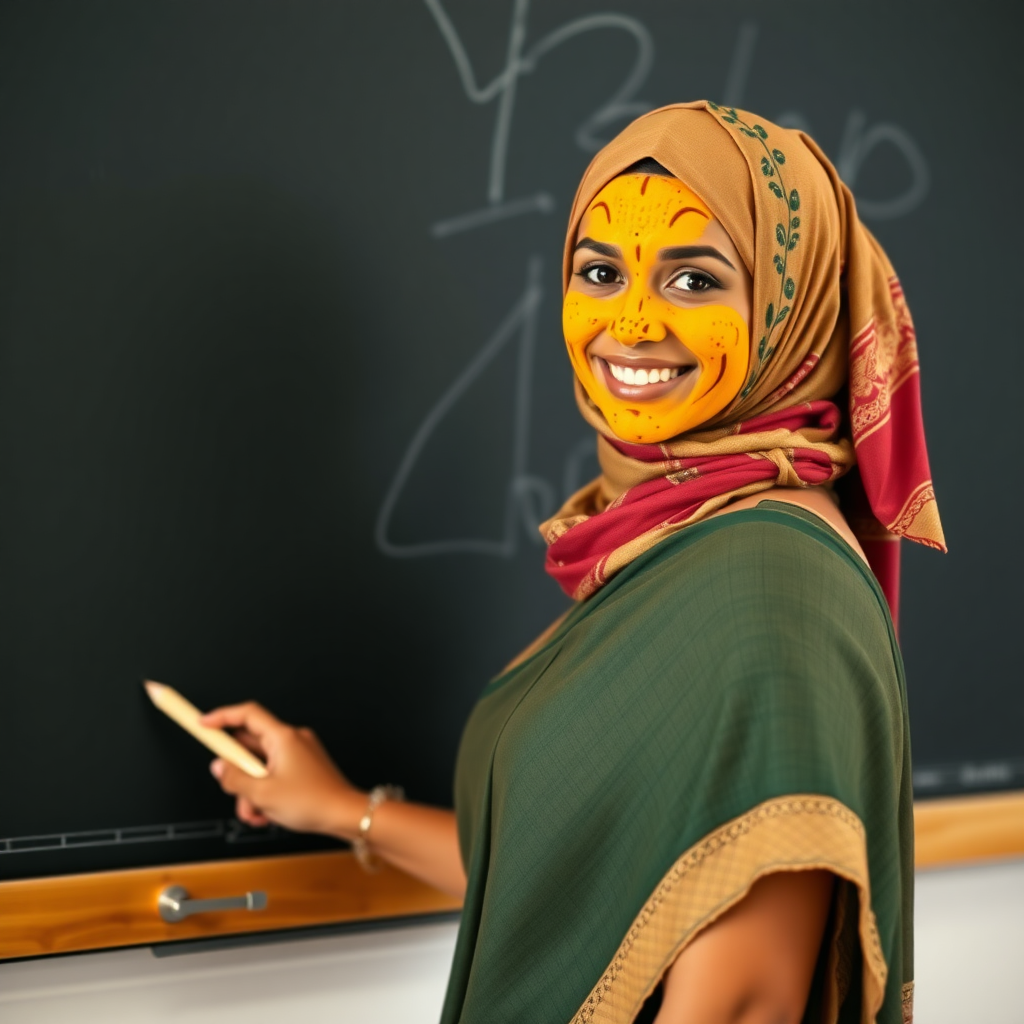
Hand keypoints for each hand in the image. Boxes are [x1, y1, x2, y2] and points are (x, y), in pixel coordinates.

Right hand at [200, 701, 363, 837]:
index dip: (222, 716)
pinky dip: (265, 793)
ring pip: (260, 766)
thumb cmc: (314, 801)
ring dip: (251, 791)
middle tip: (235, 791)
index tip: (203, 724)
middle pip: (249, 747)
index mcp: (282, 737)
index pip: (247, 714)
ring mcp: (298, 754)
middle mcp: (291, 740)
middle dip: (238, 775)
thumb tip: (219, 768)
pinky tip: (268, 813)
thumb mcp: (262, 793)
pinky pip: (273, 774)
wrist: (344, 815)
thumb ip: (234, 778)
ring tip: (257, 812)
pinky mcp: (302, 768)